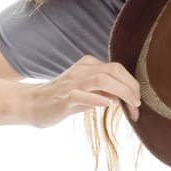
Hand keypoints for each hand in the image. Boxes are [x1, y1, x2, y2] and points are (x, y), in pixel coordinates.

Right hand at [19, 56, 141, 127]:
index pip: (117, 69)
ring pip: (101, 80)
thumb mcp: (88, 92)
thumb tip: (127, 96)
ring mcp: (72, 83)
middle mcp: (82, 70)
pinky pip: (81, 95)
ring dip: (121, 92)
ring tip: (131, 105)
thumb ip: (105, 90)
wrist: (33, 104)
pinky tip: (109, 104)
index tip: (137, 102)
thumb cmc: (63, 99)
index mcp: (89, 65)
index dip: (132, 84)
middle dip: (131, 87)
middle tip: (138, 104)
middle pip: (113, 71)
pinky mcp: (64, 98)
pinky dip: (97, 98)